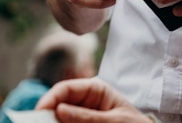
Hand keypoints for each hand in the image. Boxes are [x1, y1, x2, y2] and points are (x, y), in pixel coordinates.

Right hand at [36, 78, 152, 122]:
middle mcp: (85, 101)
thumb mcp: (114, 120)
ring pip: (60, 118)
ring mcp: (82, 114)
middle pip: (59, 105)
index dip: (50, 99)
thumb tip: (59, 110)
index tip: (40, 113)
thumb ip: (88, 117)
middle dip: (49, 115)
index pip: (66, 88)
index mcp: (95, 89)